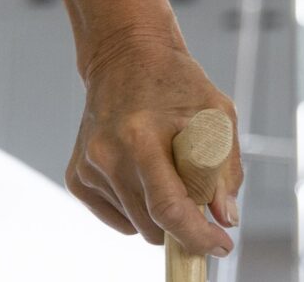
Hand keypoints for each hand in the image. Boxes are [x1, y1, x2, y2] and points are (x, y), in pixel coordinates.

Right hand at [69, 35, 240, 253]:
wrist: (126, 57)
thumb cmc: (177, 82)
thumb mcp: (217, 113)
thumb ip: (224, 168)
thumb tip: (226, 219)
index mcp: (141, 138)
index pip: (168, 206)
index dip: (197, 235)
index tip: (221, 246)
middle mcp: (107, 157)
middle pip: (152, 224)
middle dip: (184, 227)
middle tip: (203, 204)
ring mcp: (87, 169)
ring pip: (135, 225)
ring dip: (161, 215)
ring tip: (170, 172)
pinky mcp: (77, 178)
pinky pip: (117, 216)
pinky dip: (139, 209)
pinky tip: (146, 175)